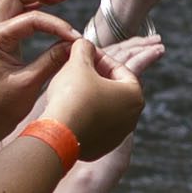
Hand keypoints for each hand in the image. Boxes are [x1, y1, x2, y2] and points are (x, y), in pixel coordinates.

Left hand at [0, 0, 79, 132]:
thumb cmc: (1, 106)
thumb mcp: (29, 84)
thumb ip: (52, 61)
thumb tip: (74, 45)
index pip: (32, 19)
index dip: (57, 25)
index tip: (75, 39)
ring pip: (16, 1)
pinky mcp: (4, 41)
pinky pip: (19, 15)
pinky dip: (35, 9)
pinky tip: (51, 11)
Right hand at [43, 30, 149, 158]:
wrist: (57, 134)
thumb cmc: (72, 95)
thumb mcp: (78, 63)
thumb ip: (84, 48)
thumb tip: (84, 44)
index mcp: (134, 93)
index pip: (120, 67)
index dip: (100, 56)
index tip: (84, 53)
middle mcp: (132, 117)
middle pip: (116, 87)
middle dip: (100, 74)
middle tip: (84, 66)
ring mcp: (118, 134)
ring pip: (107, 107)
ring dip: (94, 94)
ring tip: (76, 87)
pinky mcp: (102, 147)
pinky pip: (97, 124)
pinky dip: (88, 114)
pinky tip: (73, 108)